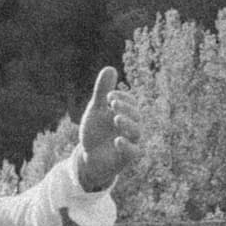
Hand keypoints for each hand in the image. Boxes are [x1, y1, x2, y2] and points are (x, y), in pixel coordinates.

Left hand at [70, 68, 128, 191]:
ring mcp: (131, 142)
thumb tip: (110, 68)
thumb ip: (102, 91)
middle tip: (111, 102)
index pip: (130, 102)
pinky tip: (117, 140)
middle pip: (136, 115)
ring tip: (115, 118)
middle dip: (125, 108)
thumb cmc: (96, 132)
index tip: (108, 95)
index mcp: (126, 114)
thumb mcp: (96, 110)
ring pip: (137, 132)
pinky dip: (127, 146)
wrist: (89, 157)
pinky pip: (134, 152)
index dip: (122, 97)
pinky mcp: (127, 157)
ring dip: (127, 123)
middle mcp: (131, 127)